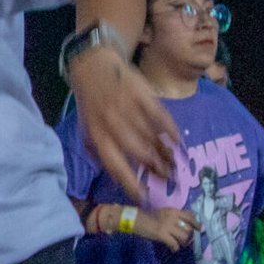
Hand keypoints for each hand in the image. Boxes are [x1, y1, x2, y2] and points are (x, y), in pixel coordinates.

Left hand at [71, 49, 177, 203]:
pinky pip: (160, 116)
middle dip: (157, 169)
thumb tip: (114, 174)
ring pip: (152, 137)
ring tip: (176, 165)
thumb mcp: (86, 129)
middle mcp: (113, 125)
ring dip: (166, 153)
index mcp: (98, 136)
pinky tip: (178, 140)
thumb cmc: (91, 103)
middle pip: (139, 153)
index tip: (145, 197)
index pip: (115, 166)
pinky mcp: (142, 94)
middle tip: (169, 179)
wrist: (95, 66)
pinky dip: (171, 130)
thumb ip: (97, 151)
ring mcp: (129, 108)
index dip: (131, 184)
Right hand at [139, 206, 194, 250]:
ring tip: (179, 245)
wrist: (135, 219)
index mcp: (173, 210)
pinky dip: (175, 248)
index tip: (199, 229)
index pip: (190, 216)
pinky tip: (173, 249)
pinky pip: (174, 244)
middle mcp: (172, 216)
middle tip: (187, 241)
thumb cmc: (148, 216)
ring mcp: (167, 225)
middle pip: (189, 228)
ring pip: (184, 237)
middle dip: (190, 236)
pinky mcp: (161, 234)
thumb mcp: (163, 213)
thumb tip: (184, 227)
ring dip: (183, 243)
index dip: (196, 223)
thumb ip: (173, 217)